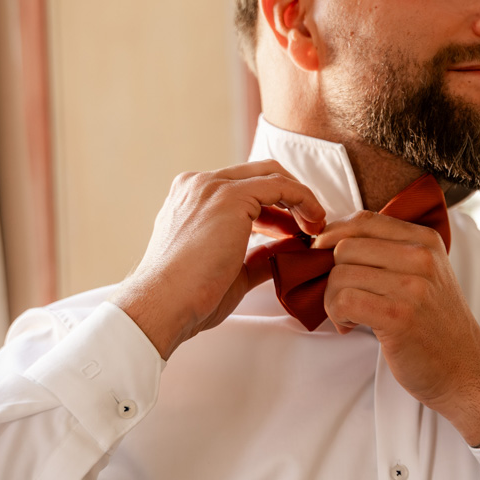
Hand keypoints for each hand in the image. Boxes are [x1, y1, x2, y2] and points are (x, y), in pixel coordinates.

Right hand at [114, 161, 324, 359]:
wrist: (164, 305)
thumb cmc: (187, 297)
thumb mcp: (228, 269)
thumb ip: (257, 255)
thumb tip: (286, 250)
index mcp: (189, 198)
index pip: (241, 189)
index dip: (273, 208)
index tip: (293, 232)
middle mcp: (198, 184)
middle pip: (258, 174)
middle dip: (290, 197)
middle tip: (311, 226)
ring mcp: (212, 187)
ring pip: (272, 175)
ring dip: (300, 199)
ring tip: (315, 228)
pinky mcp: (231, 196)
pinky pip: (281, 186)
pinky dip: (304, 200)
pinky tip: (314, 224)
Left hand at [315, 212, 479, 445]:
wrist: (465, 368)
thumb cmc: (436, 324)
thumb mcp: (425, 274)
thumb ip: (390, 252)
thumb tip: (332, 240)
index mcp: (425, 240)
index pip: (363, 220)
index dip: (333, 235)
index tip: (325, 256)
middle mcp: (420, 257)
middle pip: (345, 247)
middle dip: (333, 275)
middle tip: (345, 299)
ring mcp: (411, 286)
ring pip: (340, 275)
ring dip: (333, 300)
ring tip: (351, 316)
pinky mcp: (398, 316)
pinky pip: (344, 301)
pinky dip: (337, 315)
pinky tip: (351, 325)